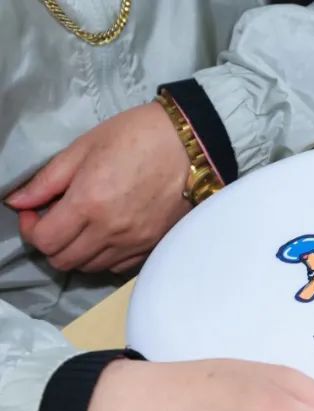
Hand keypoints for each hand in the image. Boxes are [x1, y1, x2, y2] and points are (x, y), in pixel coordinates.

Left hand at [4, 102, 190, 273]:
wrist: (191, 145)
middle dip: (50, 243)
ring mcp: (134, 242)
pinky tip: (105, 235)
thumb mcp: (84, 148)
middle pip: (64, 260)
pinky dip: (103, 257)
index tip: (35, 211)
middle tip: (54, 219)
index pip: (44, 240)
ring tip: (81, 227)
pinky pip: (118, 267)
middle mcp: (110, 231)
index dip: (30, 229)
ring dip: (76, 251)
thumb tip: (18, 202)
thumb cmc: (136, 136)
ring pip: (90, 267)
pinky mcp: (152, 245)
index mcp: (88, 203)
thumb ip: (47, 180)